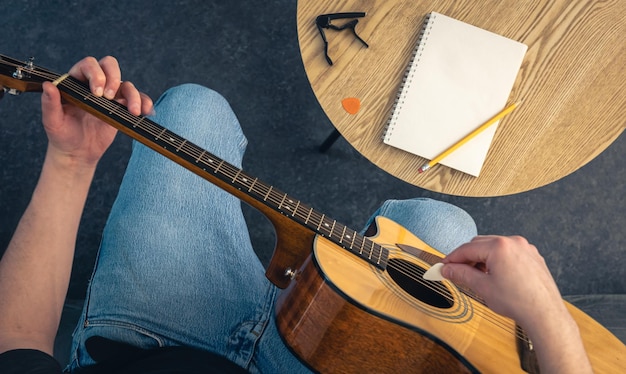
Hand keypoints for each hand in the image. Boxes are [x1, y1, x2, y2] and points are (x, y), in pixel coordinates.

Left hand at [41, 56, 152, 167]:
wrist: (77, 153)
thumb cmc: (63, 136)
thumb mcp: (53, 122)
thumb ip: (50, 104)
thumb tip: (49, 86)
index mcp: (76, 82)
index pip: (88, 65)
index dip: (96, 74)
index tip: (97, 92)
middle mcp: (94, 84)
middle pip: (110, 65)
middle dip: (114, 78)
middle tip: (110, 97)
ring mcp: (110, 95)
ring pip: (126, 84)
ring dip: (133, 95)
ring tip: (133, 112)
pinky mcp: (121, 107)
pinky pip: (138, 100)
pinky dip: (145, 103)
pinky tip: (147, 112)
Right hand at [441, 236, 566, 327]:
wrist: (544, 314)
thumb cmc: (519, 302)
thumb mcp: (482, 287)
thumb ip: (462, 274)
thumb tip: (448, 269)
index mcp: (499, 247)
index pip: (467, 248)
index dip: (452, 258)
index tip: (444, 266)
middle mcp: (513, 242)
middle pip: (480, 244)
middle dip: (467, 257)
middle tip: (456, 272)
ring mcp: (525, 248)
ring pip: (494, 247)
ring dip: (482, 258)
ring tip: (477, 276)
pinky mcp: (532, 256)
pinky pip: (509, 252)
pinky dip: (498, 260)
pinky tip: (494, 275)